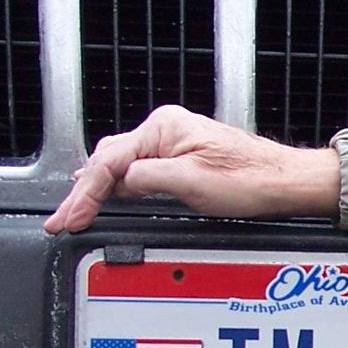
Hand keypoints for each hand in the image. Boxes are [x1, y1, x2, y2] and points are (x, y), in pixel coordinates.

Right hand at [43, 105, 340, 233]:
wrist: (284, 182)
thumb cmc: (249, 179)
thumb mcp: (189, 182)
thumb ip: (144, 179)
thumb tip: (119, 183)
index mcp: (163, 127)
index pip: (109, 162)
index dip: (84, 194)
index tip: (67, 217)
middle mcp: (166, 129)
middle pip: (109, 160)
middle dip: (84, 191)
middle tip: (62, 219)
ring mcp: (174, 142)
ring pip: (121, 166)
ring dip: (99, 189)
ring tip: (75, 212)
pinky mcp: (183, 158)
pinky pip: (139, 170)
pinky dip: (119, 187)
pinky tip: (109, 198)